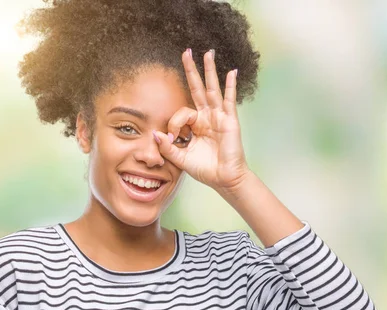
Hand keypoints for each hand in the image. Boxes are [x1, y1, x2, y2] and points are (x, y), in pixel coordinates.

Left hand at [153, 49, 250, 191]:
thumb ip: (167, 147)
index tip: (172, 137)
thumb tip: (155, 133)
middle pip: (197, 89)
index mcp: (196, 126)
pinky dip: (230, 85)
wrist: (224, 179)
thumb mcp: (180, 158)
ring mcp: (219, 117)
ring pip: (212, 89)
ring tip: (207, 53)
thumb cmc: (205, 169)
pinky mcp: (229, 120)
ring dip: (209, 71)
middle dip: (191, 71)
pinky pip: (228, 100)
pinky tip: (231, 72)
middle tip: (186, 52)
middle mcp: (207, 117)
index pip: (182, 113)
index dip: (174, 122)